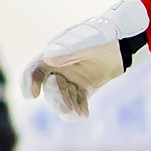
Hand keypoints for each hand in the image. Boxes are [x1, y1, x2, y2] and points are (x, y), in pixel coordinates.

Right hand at [24, 0, 150, 118]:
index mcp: (52, 54)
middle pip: (49, 88)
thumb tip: (47, 57)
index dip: (28, 82)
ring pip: (63, 98)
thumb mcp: (87, 40)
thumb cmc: (101, 35)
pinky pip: (78, 102)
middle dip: (56, 99)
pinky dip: (80, 109)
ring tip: (79, 114)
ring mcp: (71, 79)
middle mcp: (58, 68)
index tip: (31, 96)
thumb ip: (69, 49)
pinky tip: (84, 115)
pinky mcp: (84, 88)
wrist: (123, 41)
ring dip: (68, 107)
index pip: (33, 70)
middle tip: (68, 108)